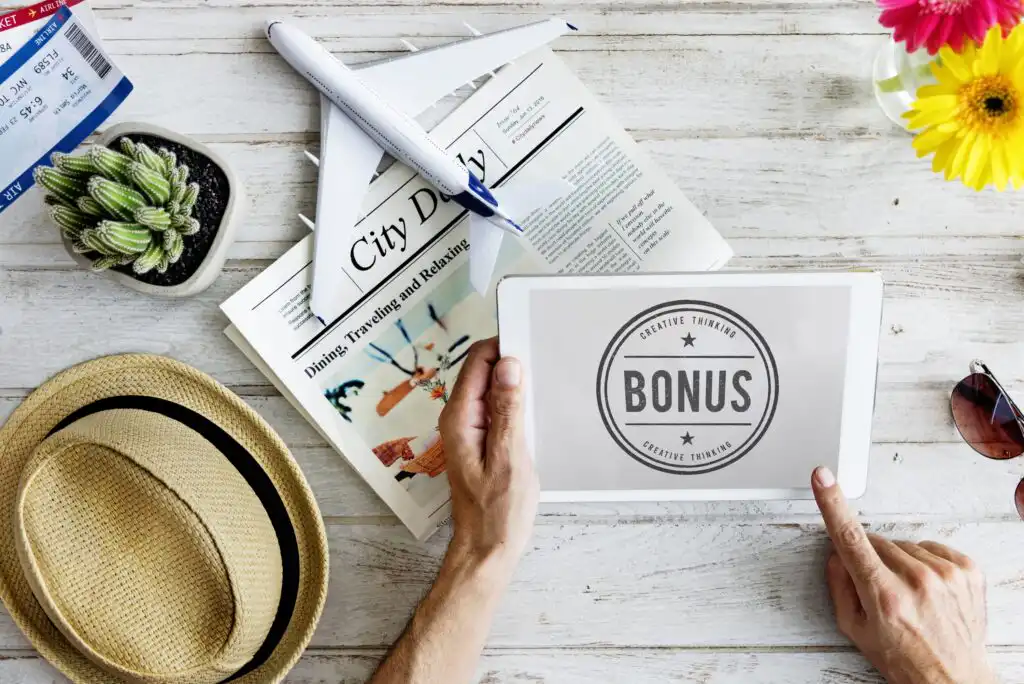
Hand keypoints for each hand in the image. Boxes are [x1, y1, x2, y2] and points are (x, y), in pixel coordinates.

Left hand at [439, 338, 538, 576]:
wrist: (487, 550)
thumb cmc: (497, 513)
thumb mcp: (510, 459)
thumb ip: (508, 411)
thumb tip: (509, 365)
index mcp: (460, 419)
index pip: (477, 361)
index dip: (503, 345)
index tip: (532, 339)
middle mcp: (460, 419)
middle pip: (484, 371)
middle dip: (512, 362)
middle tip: (546, 362)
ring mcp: (470, 430)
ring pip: (493, 390)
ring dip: (516, 383)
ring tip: (545, 385)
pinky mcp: (482, 441)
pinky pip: (498, 409)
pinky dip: (516, 404)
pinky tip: (537, 411)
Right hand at [812, 467, 995, 683]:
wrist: (952, 678)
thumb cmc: (903, 658)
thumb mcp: (854, 629)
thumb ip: (839, 586)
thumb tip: (835, 553)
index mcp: (883, 595)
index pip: (850, 539)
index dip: (833, 505)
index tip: (824, 479)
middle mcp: (916, 581)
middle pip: (876, 543)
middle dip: (871, 560)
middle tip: (881, 590)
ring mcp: (945, 574)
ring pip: (903, 545)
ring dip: (900, 563)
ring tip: (909, 594)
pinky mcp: (966, 570)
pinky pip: (931, 547)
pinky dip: (924, 562)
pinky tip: (926, 587)